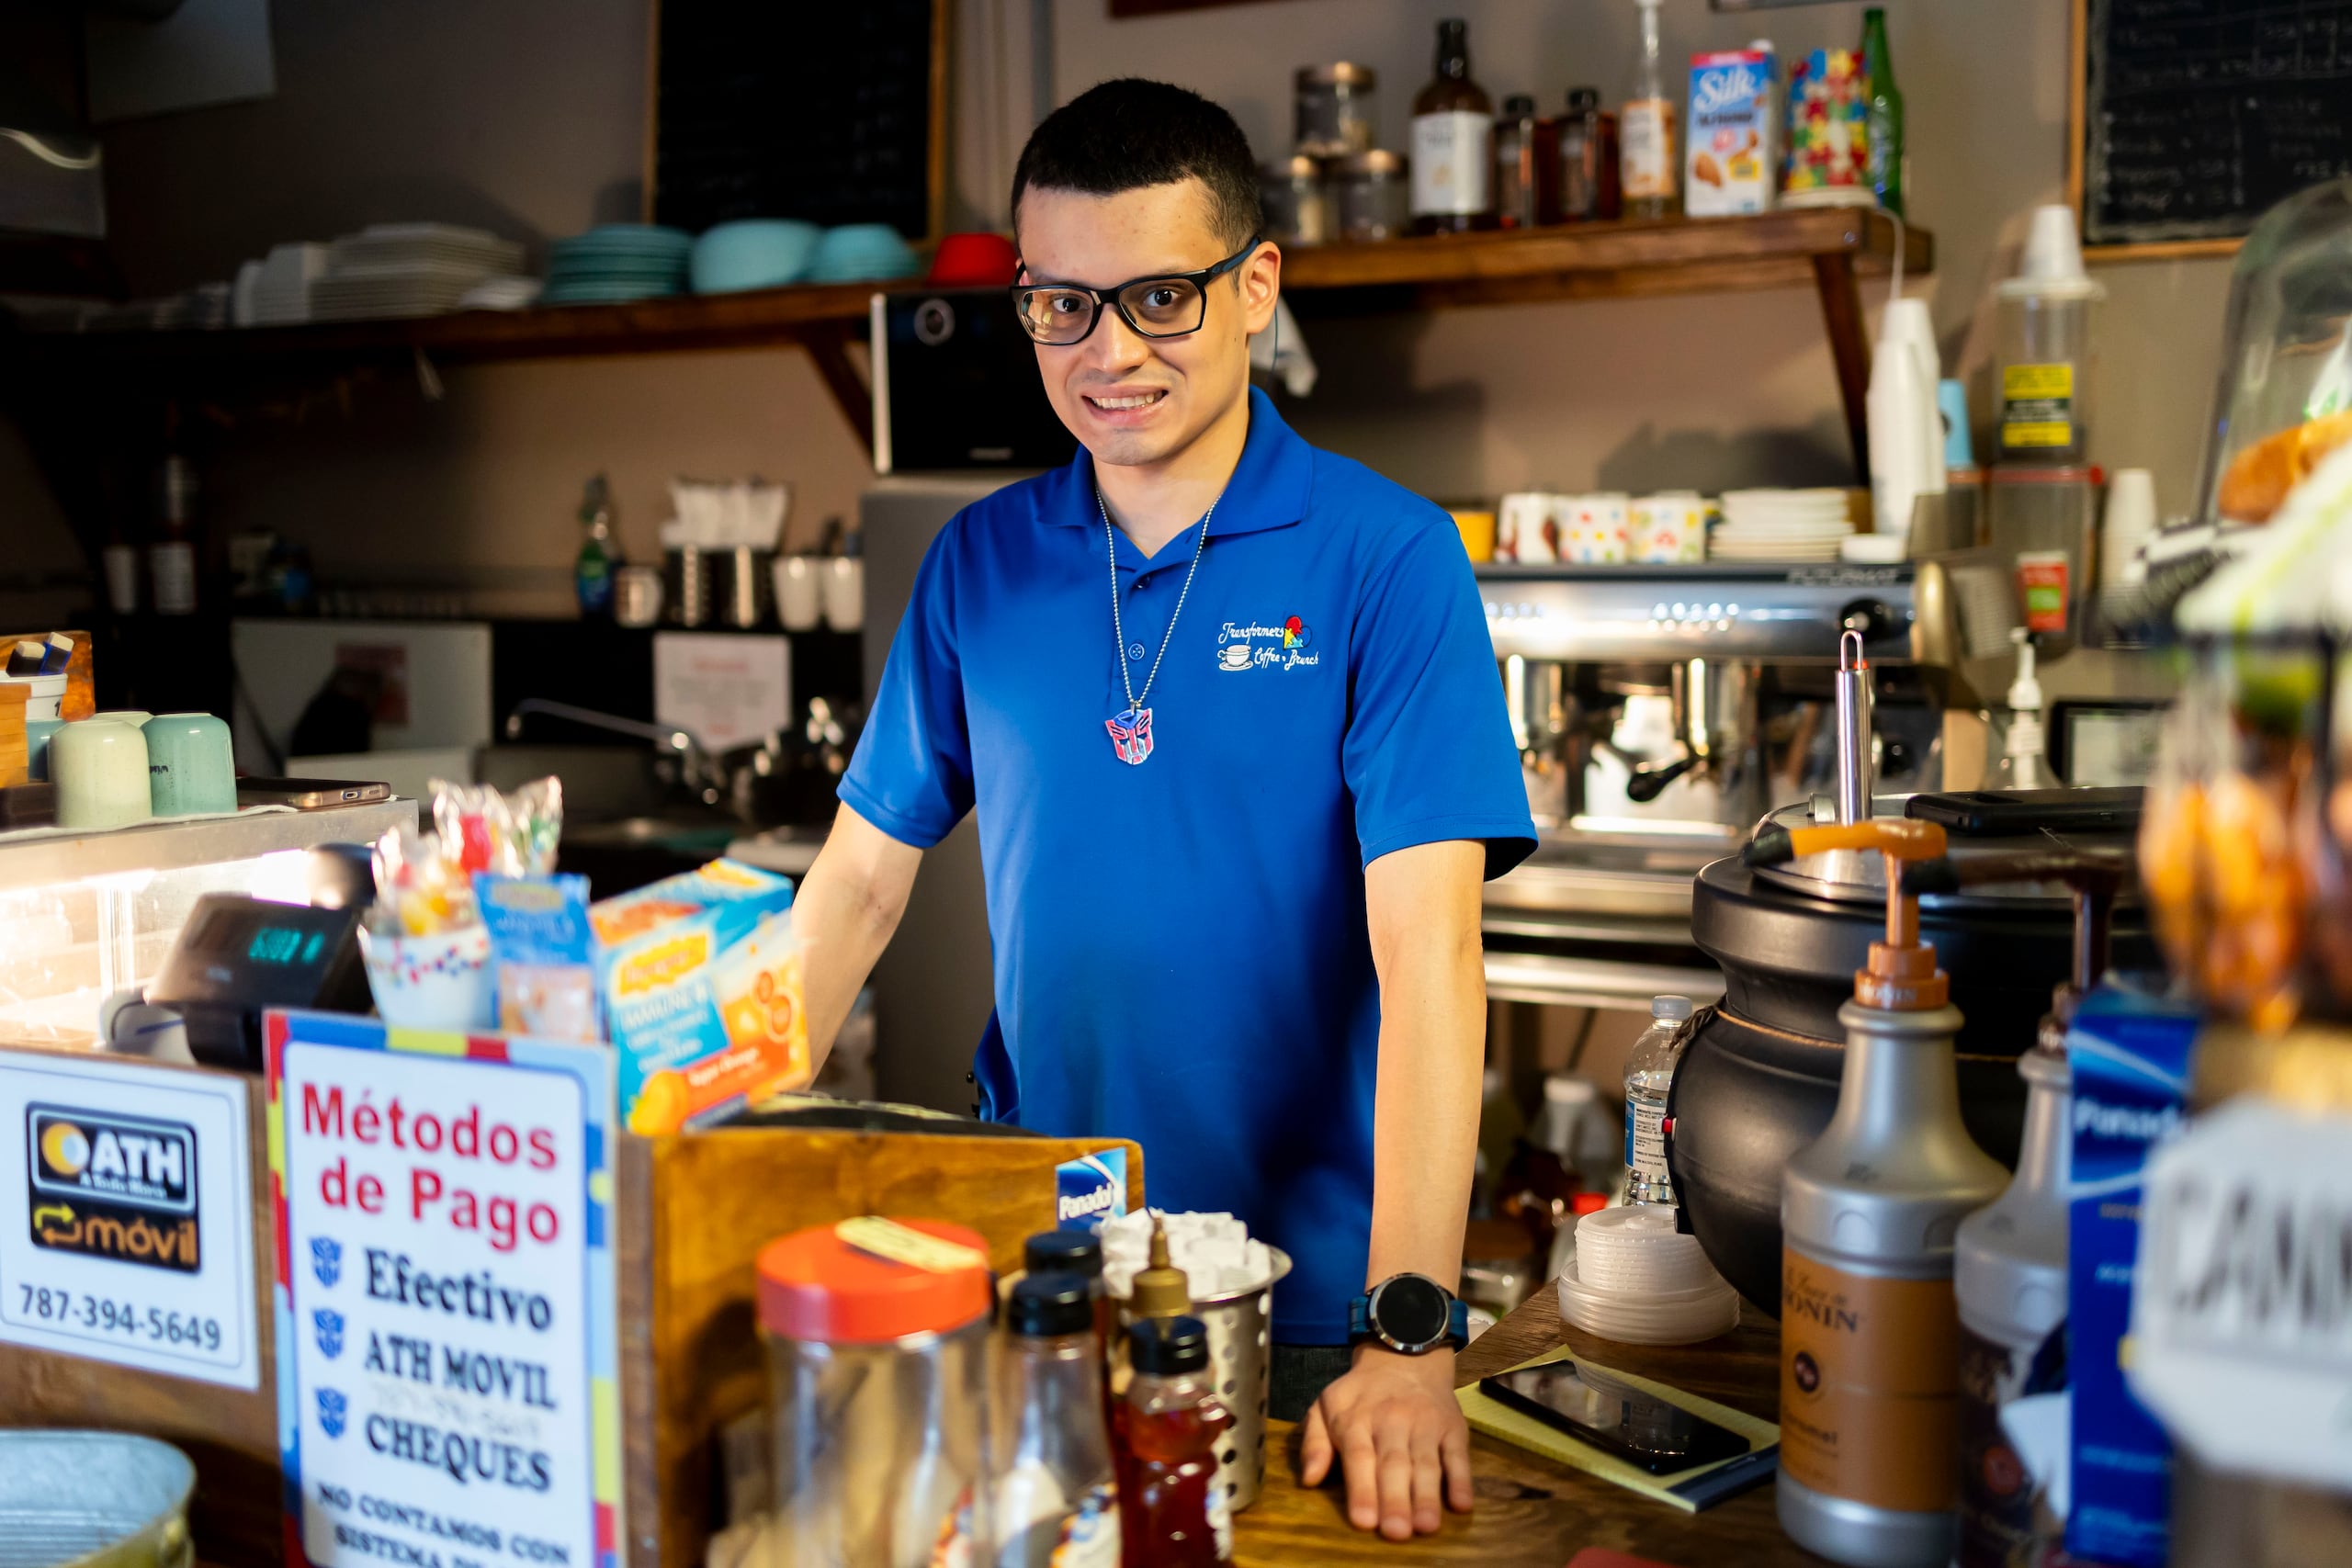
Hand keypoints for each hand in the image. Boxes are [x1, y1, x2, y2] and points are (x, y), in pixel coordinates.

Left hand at [1299, 1344, 1474, 1539]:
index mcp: (1356, 1419)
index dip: (1362, 1489)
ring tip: (1426, 1526)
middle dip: (1394, 1499)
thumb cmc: (1360, 1394)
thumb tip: (1308, 1479)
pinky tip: (1461, 1504)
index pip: (1359, 1457)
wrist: (1404, 1356)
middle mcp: (1392, 1421)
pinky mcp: (1453, 1427)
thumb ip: (1314, 1442)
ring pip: (1426, 1463)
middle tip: (1395, 1532)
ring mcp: (1426, 1424)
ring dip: (1427, 1495)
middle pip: (1394, 1464)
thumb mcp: (1325, 1407)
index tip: (1363, 1521)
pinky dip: (1462, 1479)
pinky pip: (1458, 1455)